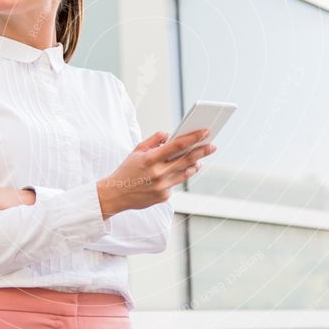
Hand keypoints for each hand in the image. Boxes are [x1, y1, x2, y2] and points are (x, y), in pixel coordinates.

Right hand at [96, 128, 215, 218]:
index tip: (205, 132)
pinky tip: (181, 171)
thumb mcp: (136, 150)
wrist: (115, 195)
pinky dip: (179, 175)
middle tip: (213, 145)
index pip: (177, 145)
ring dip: (195, 164)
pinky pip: (176, 183)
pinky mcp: (164, 196)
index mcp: (150, 159)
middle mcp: (158, 173)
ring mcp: (162, 186)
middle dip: (202, 151)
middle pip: (186, 159)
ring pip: (186, 173)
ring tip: (201, 159)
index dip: (193, 137)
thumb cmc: (127, 170)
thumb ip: (153, 140)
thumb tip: (169, 135)